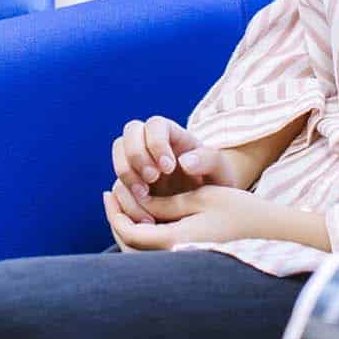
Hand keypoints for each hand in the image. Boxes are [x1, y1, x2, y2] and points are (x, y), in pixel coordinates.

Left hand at [103, 184, 304, 249]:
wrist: (270, 232)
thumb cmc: (240, 210)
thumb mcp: (201, 197)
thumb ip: (167, 202)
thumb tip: (139, 201)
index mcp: (175, 241)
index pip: (130, 231)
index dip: (115, 213)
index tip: (108, 192)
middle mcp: (175, 257)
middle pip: (130, 247)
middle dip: (117, 221)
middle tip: (111, 197)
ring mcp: (182, 261)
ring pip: (142, 253)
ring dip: (129, 229)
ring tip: (126, 205)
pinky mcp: (189, 259)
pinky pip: (156, 253)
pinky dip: (144, 237)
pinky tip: (147, 217)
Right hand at [109, 116, 238, 223]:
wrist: (210, 208)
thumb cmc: (217, 182)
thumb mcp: (221, 171)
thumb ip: (209, 160)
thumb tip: (184, 161)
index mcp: (173, 135)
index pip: (155, 124)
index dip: (156, 142)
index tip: (169, 167)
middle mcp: (150, 144)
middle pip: (129, 133)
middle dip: (136, 156)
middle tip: (152, 179)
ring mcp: (137, 164)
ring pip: (118, 155)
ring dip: (126, 175)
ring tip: (146, 197)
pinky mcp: (130, 185)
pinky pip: (117, 185)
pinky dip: (124, 198)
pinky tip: (143, 214)